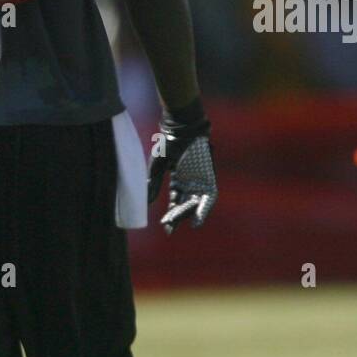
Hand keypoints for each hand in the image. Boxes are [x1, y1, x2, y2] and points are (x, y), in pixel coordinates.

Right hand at [148, 105, 216, 232]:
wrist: (182, 128)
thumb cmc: (168, 144)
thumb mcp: (157, 167)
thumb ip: (153, 184)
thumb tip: (147, 202)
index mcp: (179, 179)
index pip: (176, 201)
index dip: (171, 214)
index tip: (167, 227)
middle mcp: (190, 181)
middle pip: (185, 203)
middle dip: (178, 216)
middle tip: (170, 228)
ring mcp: (200, 179)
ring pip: (198, 201)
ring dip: (195, 214)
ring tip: (192, 226)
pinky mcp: (208, 177)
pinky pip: (209, 195)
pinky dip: (205, 207)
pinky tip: (199, 217)